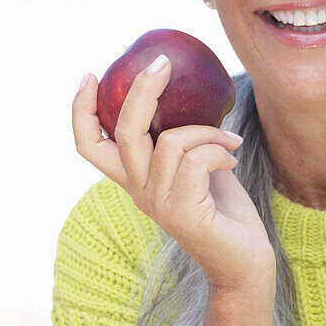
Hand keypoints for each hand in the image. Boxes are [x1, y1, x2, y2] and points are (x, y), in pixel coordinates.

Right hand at [72, 57, 276, 291]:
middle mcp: (139, 192)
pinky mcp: (182, 212)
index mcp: (135, 179)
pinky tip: (231, 158)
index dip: (81, 110)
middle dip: (141, 90)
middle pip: (123, 132)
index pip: (89, 145)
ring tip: (228, 141)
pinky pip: (195, 160)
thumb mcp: (198, 165)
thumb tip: (189, 94)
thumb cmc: (224, 211)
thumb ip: (184, 138)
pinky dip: (218, 149)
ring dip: (206, 131)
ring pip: (170, 141)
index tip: (91, 76)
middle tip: (163, 64)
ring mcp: (158, 203)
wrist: (244, 262)